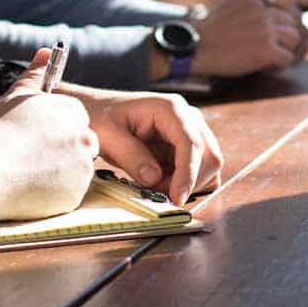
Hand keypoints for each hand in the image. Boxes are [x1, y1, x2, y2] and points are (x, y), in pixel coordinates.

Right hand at [0, 48, 98, 219]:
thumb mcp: (15, 96)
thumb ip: (35, 74)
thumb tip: (46, 51)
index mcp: (73, 111)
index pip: (75, 121)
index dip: (54, 131)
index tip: (36, 139)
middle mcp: (84, 137)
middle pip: (81, 145)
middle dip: (62, 152)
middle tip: (32, 158)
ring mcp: (83, 167)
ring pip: (76, 170)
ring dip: (59, 173)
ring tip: (27, 172)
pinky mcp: (76, 195)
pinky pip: (70, 194)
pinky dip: (55, 194)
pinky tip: (31, 188)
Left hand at [61, 87, 223, 205]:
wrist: (98, 111)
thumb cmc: (102, 117)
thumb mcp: (108, 135)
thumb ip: (131, 156)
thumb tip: (154, 178)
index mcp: (170, 109)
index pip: (191, 143)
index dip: (188, 173)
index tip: (177, 197)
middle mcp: (188, 117)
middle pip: (209, 155)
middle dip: (189, 181)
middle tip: (158, 194)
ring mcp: (190, 131)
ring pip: (209, 164)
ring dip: (188, 183)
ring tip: (155, 186)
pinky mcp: (187, 145)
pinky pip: (200, 169)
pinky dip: (187, 182)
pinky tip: (164, 183)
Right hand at [191, 0, 307, 76]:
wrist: (196, 48)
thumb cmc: (211, 31)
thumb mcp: (230, 4)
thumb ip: (252, 2)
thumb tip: (274, 12)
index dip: (288, 9)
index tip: (281, 21)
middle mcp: (262, 9)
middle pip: (293, 19)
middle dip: (288, 33)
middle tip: (277, 44)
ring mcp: (266, 28)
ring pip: (295, 38)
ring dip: (286, 48)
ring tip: (273, 55)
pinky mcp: (266, 49)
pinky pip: (287, 57)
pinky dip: (281, 63)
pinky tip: (268, 64)